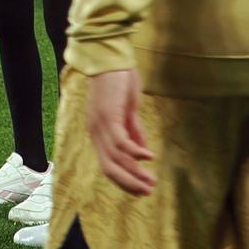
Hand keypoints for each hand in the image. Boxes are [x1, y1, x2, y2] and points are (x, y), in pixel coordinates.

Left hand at [86, 68, 155, 196]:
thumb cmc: (118, 80)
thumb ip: (133, 130)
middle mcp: (96, 132)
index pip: (109, 165)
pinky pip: (120, 142)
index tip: (142, 189)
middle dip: (129, 183)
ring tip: (151, 181)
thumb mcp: (128, 109)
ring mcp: (101, 125)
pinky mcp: (108, 116)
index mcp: (99, 133)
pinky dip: (134, 152)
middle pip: (110, 168)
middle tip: (148, 191)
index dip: (125, 180)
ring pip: (116, 158)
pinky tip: (148, 158)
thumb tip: (143, 152)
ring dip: (135, 172)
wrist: (110, 56)